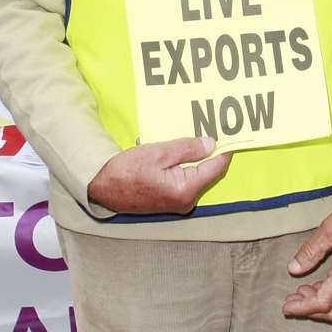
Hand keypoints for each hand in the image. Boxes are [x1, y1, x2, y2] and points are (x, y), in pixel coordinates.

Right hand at [87, 136, 230, 214]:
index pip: (217, 167)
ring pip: (195, 173)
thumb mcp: (159, 153)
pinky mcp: (169, 200)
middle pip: (207, 170)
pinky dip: (181, 164)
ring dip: (192, 156)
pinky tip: (172, 152)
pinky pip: (183, 178)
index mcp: (186, 190)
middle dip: (207, 150)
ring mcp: (178, 202)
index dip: (225, 149)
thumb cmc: (126, 171)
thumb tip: (211, 144)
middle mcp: (186, 200)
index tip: (230, 132)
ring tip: (187, 137)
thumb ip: (187, 148)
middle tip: (207, 128)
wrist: (102, 188)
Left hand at [283, 198, 331, 322]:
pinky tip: (321, 285)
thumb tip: (294, 269)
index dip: (303, 308)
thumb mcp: (329, 229)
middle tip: (292, 300)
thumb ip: (311, 251)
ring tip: (303, 291)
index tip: (287, 307)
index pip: (323, 302)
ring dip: (322, 305)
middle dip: (310, 311)